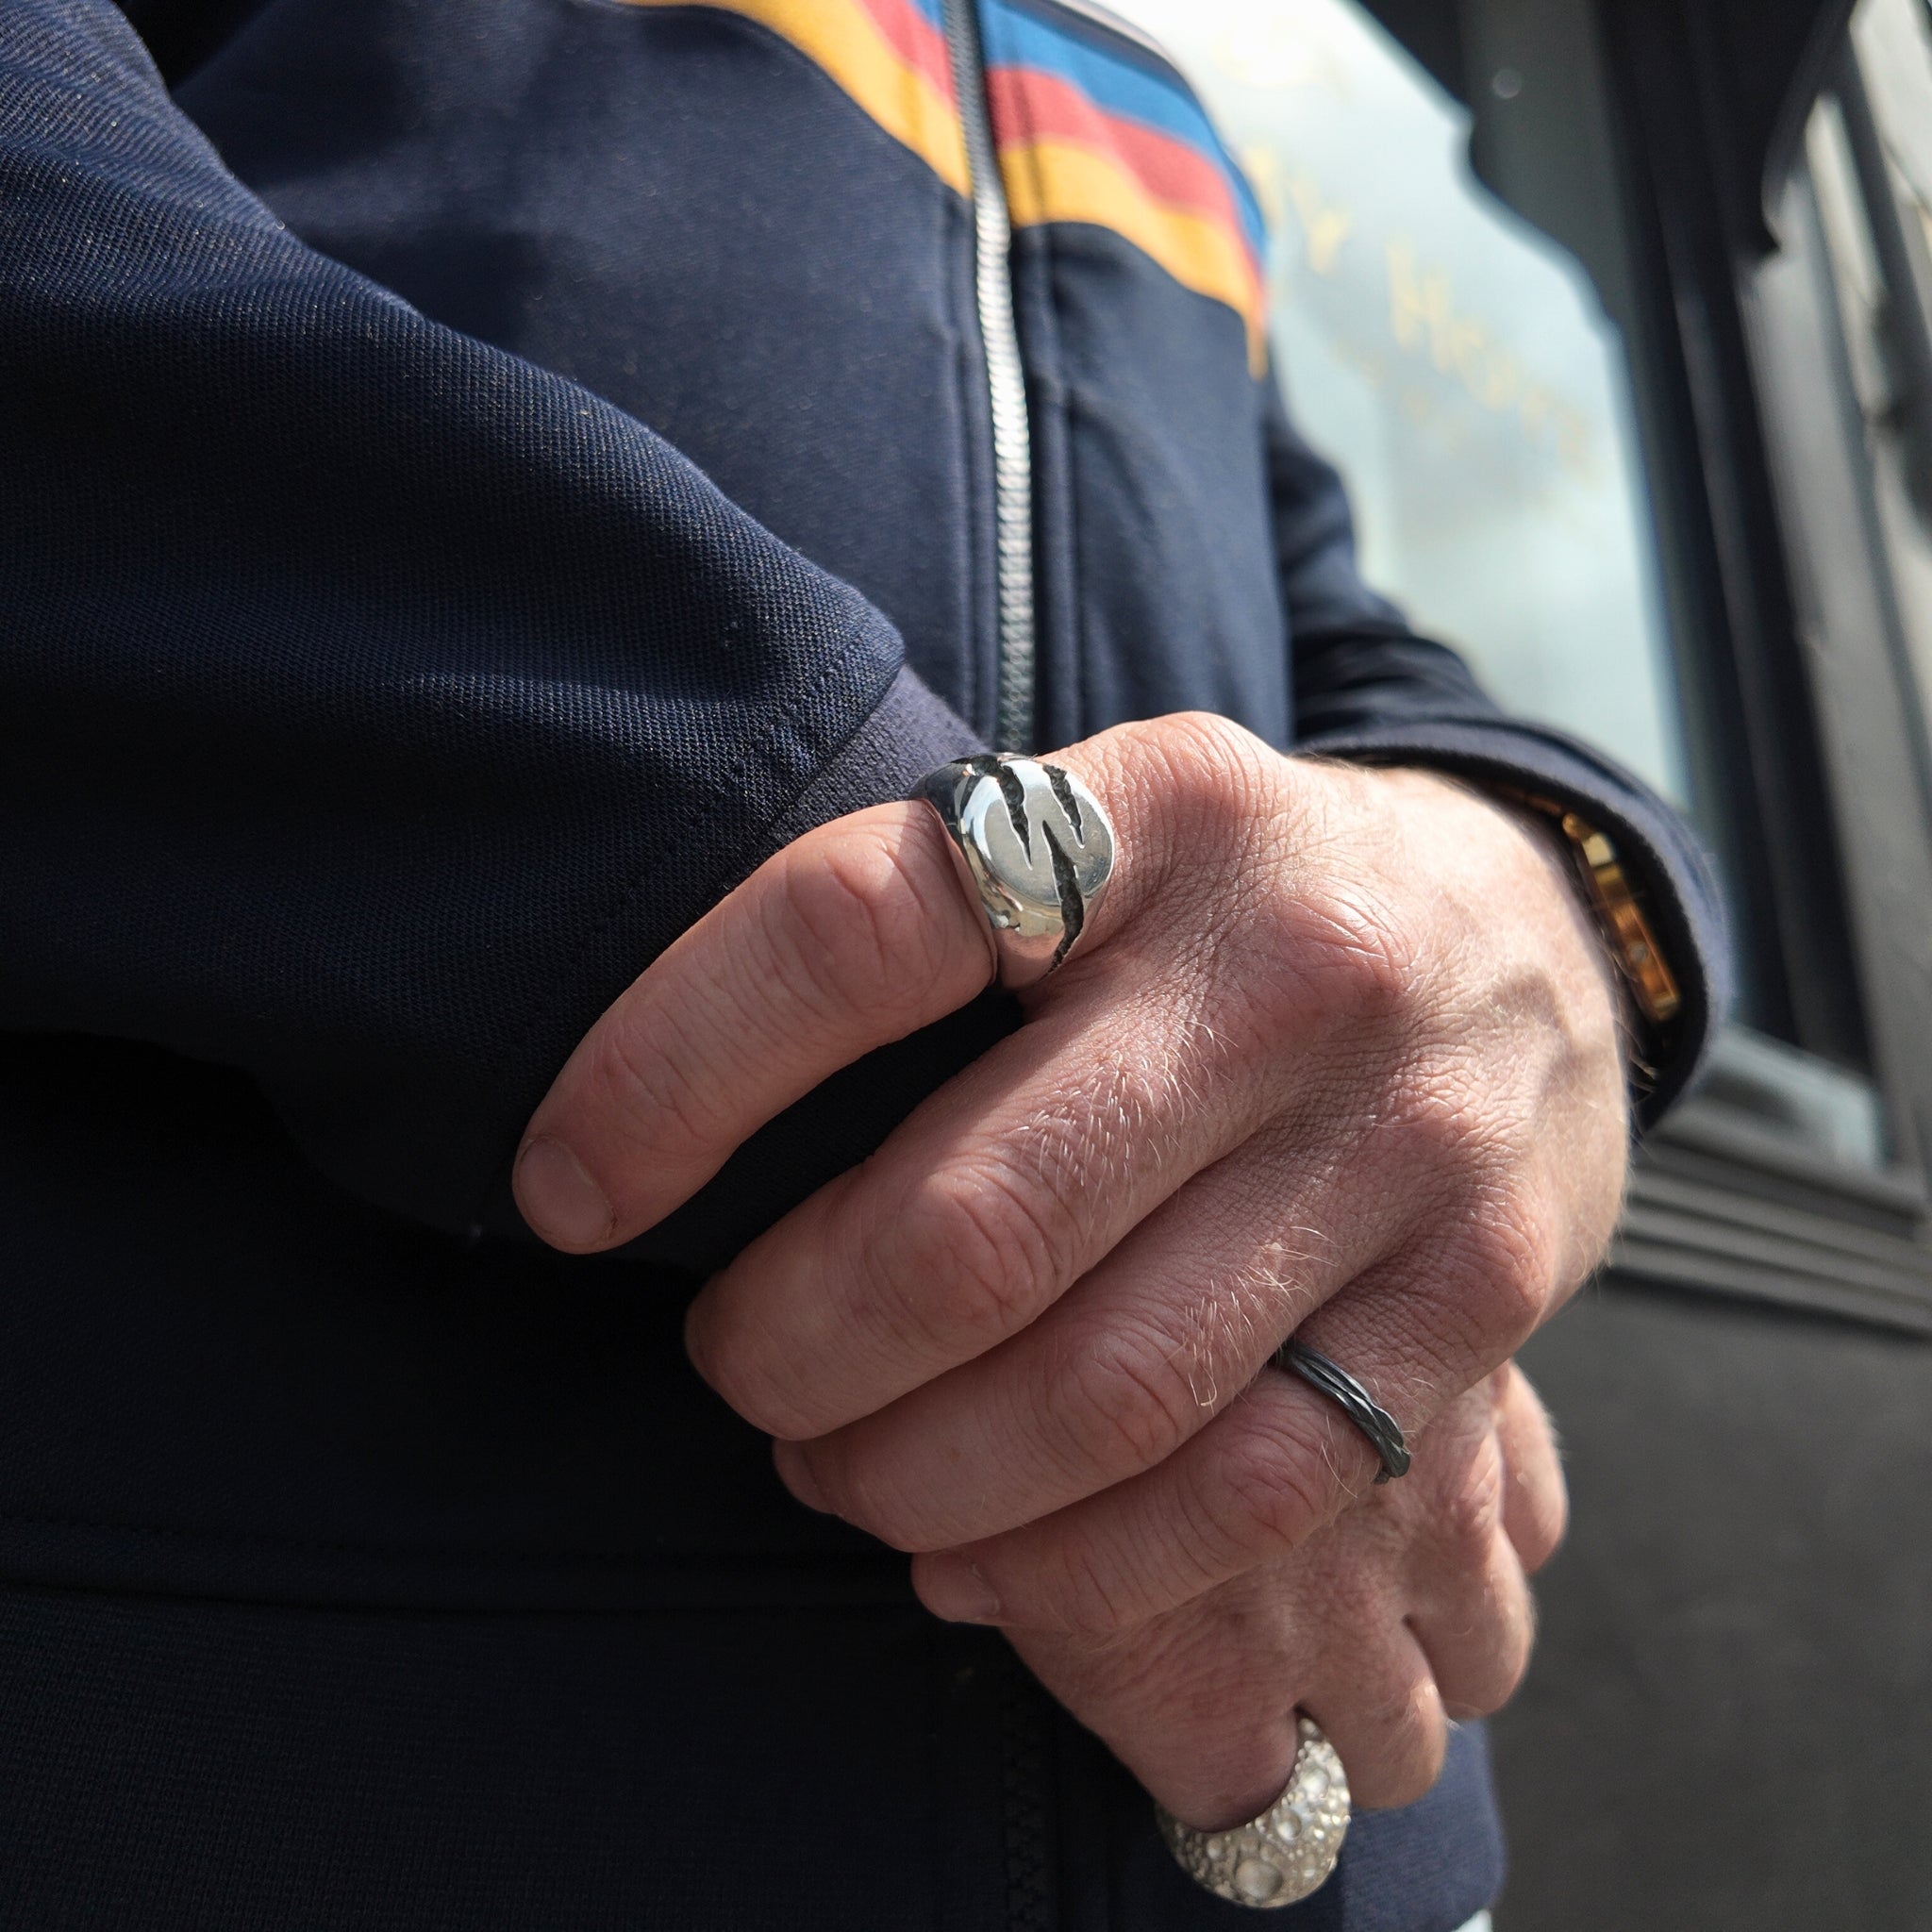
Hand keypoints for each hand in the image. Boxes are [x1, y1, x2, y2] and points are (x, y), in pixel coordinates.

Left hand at [514, 712, 1625, 1803]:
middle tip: (730, 1362)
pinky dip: (1073, 1569)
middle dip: (789, 1345)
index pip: (859, 923)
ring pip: (1099, 1392)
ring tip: (832, 1468)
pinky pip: (1245, 1492)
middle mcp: (1290, 962)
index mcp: (1154, 808)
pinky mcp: (1480, 1295)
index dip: (673, 1068)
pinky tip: (974, 1558)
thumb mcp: (1097, 828)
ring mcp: (1402, 1138)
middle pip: (969, 1227)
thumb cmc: (1230, 899)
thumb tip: (643, 1131)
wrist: (1525, 931)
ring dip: (909, 1476)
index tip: (563, 1185)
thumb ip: (922, 926)